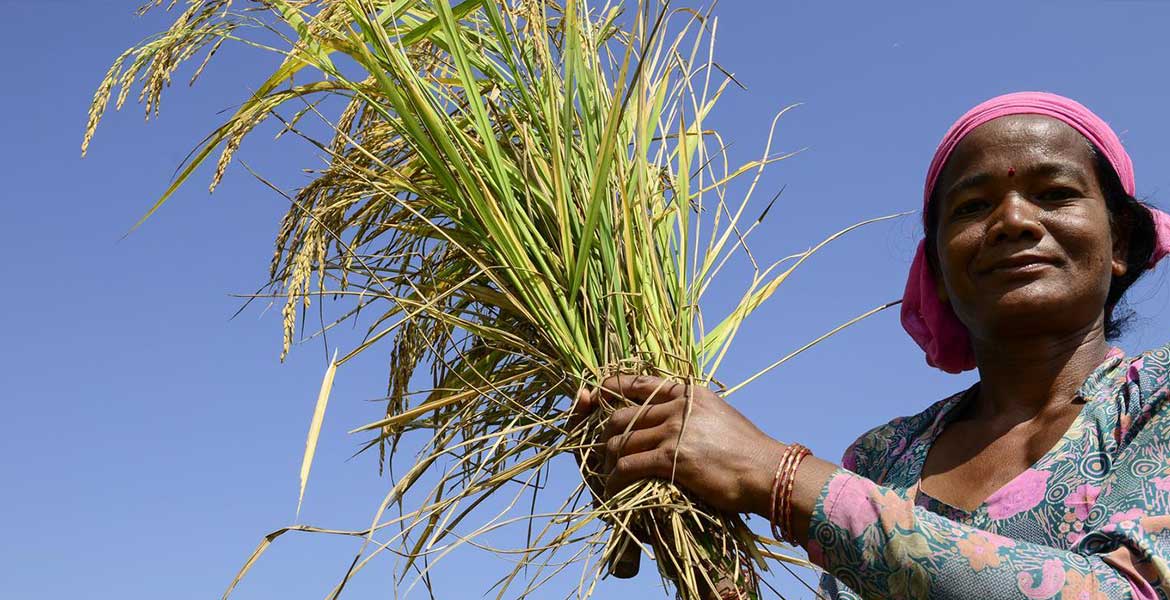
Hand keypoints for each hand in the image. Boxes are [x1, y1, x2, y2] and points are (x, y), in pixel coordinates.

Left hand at [576, 374, 784, 516]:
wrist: (766, 471)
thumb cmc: (747, 451)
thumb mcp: (719, 416)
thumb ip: (693, 413)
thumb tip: (675, 419)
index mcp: (687, 394)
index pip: (639, 383)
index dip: (611, 387)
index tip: (595, 393)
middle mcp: (677, 407)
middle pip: (621, 416)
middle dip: (605, 435)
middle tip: (601, 452)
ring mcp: (673, 431)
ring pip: (620, 441)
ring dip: (608, 460)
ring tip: (606, 474)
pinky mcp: (671, 458)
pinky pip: (628, 465)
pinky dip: (615, 477)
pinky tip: (612, 488)